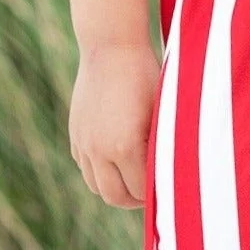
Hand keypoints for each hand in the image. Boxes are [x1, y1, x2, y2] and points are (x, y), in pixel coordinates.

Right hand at [68, 42, 159, 206]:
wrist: (111, 47)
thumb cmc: (146, 76)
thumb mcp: (161, 112)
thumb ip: (161, 146)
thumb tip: (173, 174)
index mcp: (124, 145)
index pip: (141, 190)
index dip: (157, 195)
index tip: (171, 192)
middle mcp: (98, 149)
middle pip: (114, 196)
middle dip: (135, 201)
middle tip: (153, 195)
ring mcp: (83, 142)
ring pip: (96, 185)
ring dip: (116, 189)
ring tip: (136, 182)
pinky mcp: (76, 134)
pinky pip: (85, 167)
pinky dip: (100, 173)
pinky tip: (118, 162)